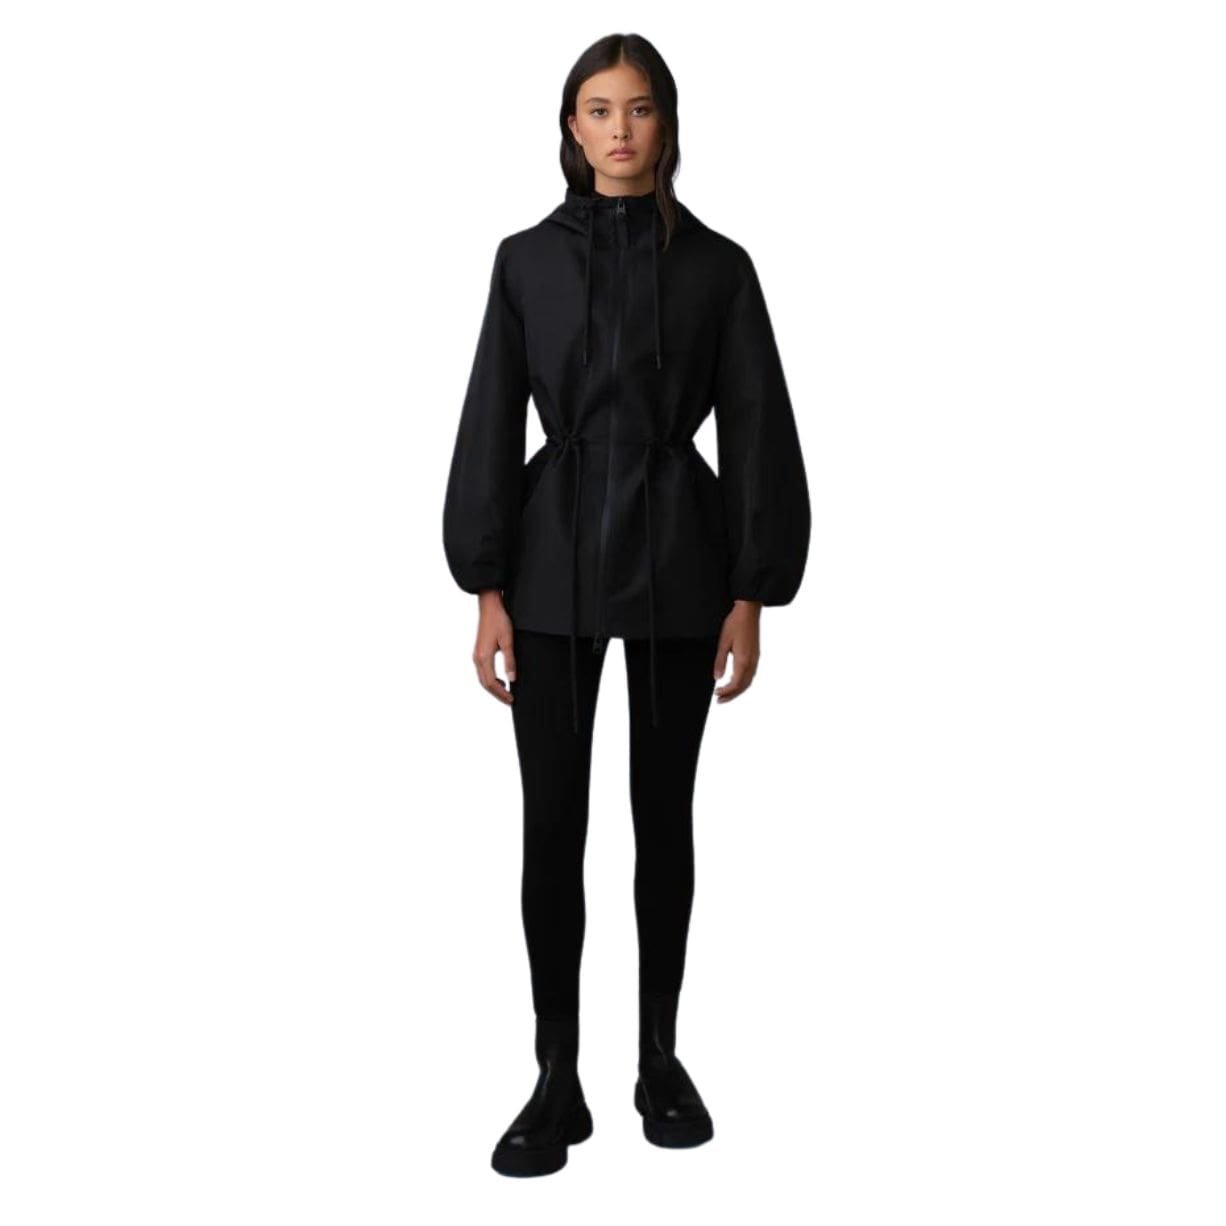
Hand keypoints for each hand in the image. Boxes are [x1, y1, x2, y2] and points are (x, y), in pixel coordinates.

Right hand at [473, 590, 516, 705]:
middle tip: (509, 700)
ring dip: (493, 688)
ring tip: (506, 693)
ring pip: (483, 678)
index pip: (491, 683)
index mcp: (484, 657)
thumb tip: (512, 679)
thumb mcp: (508, 641)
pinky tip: (501, 680)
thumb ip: (510, 661)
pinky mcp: (478, 652)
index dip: (501, 694)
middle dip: (497, 694)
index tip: (511, 699)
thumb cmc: (499, 620)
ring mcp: (476, 655)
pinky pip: (483, 671)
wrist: (489, 606)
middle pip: (485, 684)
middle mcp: (477, 658)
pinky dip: (491, 679)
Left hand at [714, 600, 761, 703]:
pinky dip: (743, 682)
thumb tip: (717, 677)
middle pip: (744, 686)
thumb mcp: (723, 642)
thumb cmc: (735, 624)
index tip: (716, 695)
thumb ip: (720, 661)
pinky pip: (751, 674)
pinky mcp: (756, 654)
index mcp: (744, 660)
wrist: (749, 611)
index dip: (726, 692)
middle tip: (720, 700)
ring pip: (749, 681)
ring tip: (727, 693)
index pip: (736, 683)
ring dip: (738, 689)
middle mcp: (752, 661)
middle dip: (732, 695)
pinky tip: (736, 680)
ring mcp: (755, 658)